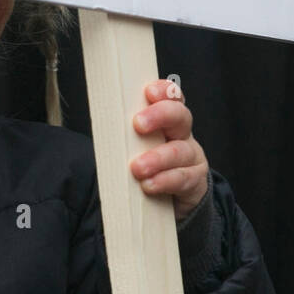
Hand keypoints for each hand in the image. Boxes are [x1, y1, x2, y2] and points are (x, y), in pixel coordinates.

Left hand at [129, 80, 208, 220]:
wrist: (172, 201)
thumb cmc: (147, 167)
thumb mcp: (135, 147)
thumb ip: (123, 136)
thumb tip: (98, 128)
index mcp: (167, 121)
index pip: (171, 98)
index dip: (163, 91)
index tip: (148, 92)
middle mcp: (182, 135)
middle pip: (180, 116)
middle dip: (160, 116)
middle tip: (138, 123)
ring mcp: (191, 158)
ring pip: (180, 151)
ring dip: (157, 158)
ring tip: (137, 168)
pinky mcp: (195, 181)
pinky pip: (183, 178)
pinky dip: (165, 180)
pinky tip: (149, 185)